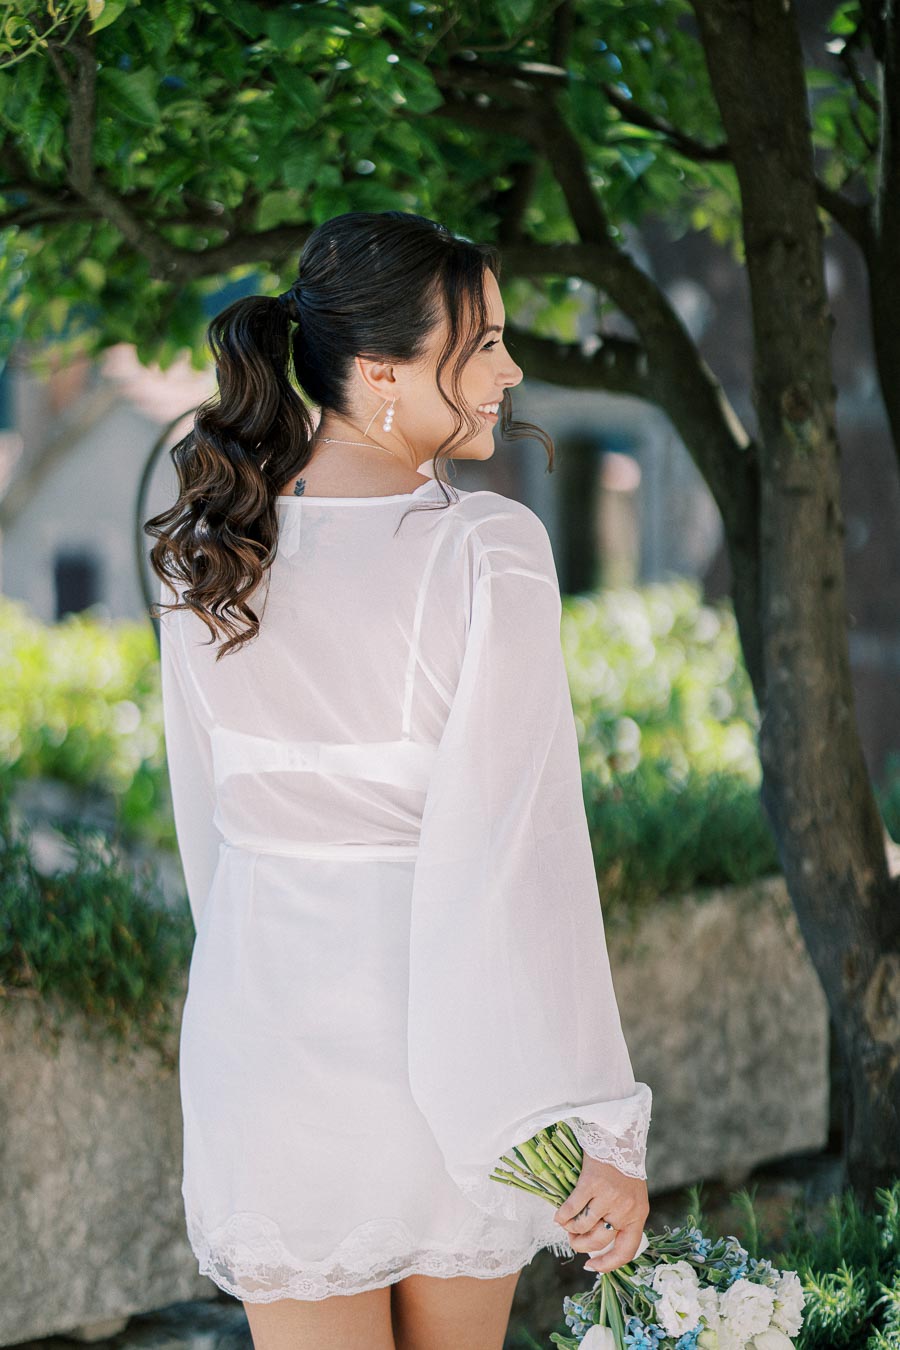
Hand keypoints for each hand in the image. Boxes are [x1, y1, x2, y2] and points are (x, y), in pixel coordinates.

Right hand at [553, 1156, 649, 1273]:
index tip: (591, 1267)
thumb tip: (598, 1245)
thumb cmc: (623, 1169)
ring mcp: (608, 1197)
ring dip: (570, 1229)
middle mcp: (625, 1209)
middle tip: (573, 1240)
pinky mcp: (591, 1184)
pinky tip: (558, 1216)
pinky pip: (572, 1209)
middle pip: (599, 1241)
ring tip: (566, 1224)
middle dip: (581, 1246)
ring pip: (583, 1227)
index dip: (608, 1264)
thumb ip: (621, 1219)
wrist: (618, 1137)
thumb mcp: (632, 1198)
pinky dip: (562, 1216)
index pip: (626, 1251)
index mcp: (638, 1215)